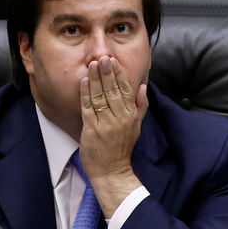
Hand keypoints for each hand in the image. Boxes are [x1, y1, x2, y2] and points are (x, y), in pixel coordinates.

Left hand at [79, 56, 146, 216]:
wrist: (112, 171)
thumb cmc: (122, 149)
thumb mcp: (136, 127)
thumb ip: (141, 106)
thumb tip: (143, 87)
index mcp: (131, 115)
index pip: (125, 89)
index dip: (119, 74)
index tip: (114, 61)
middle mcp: (120, 117)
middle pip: (112, 90)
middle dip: (107, 72)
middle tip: (103, 57)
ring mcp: (106, 124)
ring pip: (100, 96)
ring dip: (96, 79)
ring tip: (92, 64)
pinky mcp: (92, 130)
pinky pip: (88, 108)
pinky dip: (86, 94)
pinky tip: (84, 81)